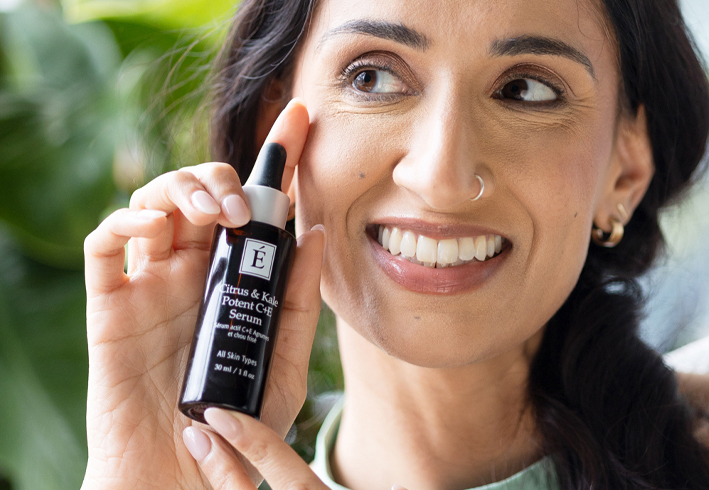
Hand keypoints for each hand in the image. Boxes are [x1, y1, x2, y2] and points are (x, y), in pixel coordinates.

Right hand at [82, 99, 316, 489]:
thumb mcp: (285, 359)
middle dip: (222, 176)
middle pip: (200, 190)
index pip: (256, 203)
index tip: (301, 115)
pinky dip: (126, 221)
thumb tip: (317, 231)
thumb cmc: (239, 421)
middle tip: (244, 204)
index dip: (276, 156)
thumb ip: (298, 299)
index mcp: (237, 275)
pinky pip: (106, 244)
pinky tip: (154, 226)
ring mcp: (151, 283)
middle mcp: (194, 269)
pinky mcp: (111, 305)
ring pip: (153, 201)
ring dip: (182, 189)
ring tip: (215, 214)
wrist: (187, 472)